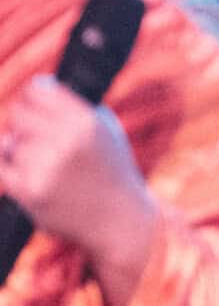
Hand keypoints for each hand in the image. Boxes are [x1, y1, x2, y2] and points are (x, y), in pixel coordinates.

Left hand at [0, 74, 159, 305]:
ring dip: (19, 151)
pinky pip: (2, 169)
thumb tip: (37, 87)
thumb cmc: (110, 169)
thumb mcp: (105, 130)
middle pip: (18, 114)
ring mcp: (46, 167)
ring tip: (45, 164)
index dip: (35, 97)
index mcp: (86, 122)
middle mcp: (67, 141)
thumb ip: (73, 107)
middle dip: (24, 125)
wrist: (119, 218)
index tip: (38, 108)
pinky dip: (11, 171)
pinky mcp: (31, 192)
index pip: (37, 90)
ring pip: (8, 143)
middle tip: (40, 139)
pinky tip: (30, 175)